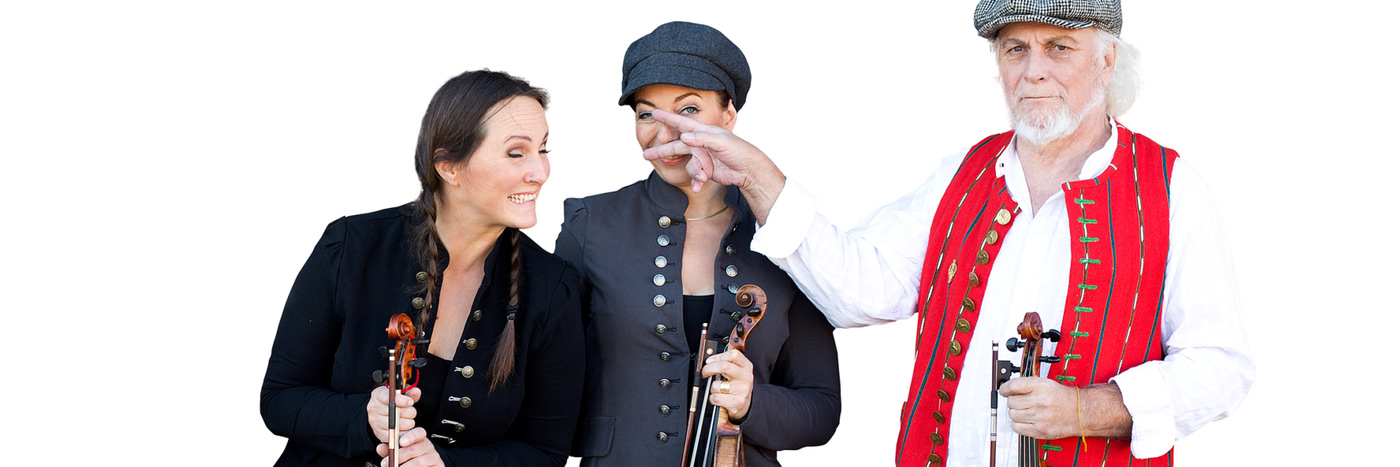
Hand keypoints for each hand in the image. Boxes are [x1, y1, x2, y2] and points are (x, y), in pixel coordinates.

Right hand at [367, 386, 420, 442]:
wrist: (381, 411)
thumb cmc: (394, 400)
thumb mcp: (401, 392)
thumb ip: (410, 391)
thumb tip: (416, 392)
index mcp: (378, 395)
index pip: (388, 398)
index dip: (401, 400)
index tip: (410, 402)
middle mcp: (374, 409)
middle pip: (395, 413)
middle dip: (408, 412)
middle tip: (411, 412)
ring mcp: (375, 422)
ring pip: (397, 425)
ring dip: (408, 423)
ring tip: (408, 419)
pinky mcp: (379, 434)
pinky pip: (395, 436)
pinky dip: (404, 433)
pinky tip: (406, 428)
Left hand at [375, 427, 443, 466]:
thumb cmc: (411, 460)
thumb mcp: (399, 454)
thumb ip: (389, 450)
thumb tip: (380, 447)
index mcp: (419, 439)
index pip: (419, 433)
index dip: (411, 436)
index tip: (401, 442)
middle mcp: (427, 446)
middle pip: (414, 449)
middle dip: (398, 457)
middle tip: (386, 463)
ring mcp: (433, 457)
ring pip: (417, 462)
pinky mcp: (438, 465)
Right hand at [641, 109, 783, 222]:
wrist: (748, 171)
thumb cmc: (739, 151)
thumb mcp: (722, 141)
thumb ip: (703, 139)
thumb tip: (685, 137)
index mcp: (704, 132)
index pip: (682, 123)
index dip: (668, 118)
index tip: (654, 113)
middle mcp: (700, 143)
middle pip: (676, 146)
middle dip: (662, 150)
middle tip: (645, 154)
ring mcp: (702, 158)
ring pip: (687, 165)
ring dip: (694, 171)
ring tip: (703, 175)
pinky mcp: (705, 170)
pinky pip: (693, 175)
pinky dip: (696, 181)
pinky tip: (699, 185)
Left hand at [700, 349, 755, 420]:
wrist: (745, 405)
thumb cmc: (737, 386)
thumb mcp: (737, 371)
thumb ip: (726, 363)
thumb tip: (709, 361)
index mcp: (746, 366)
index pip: (733, 354)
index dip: (718, 356)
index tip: (709, 361)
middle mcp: (746, 377)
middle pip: (724, 366)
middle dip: (709, 369)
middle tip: (704, 372)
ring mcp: (743, 390)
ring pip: (716, 385)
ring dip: (712, 388)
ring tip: (718, 390)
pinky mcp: (738, 402)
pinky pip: (716, 398)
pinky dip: (712, 398)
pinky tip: (718, 398)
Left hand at [999, 377, 1077, 439]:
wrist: (1081, 412)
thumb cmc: (1063, 398)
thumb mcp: (1046, 384)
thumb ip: (1027, 385)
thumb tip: (1008, 388)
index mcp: (1042, 386)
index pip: (1014, 386)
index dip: (1005, 388)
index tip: (1004, 390)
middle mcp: (1040, 401)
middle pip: (1011, 401)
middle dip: (1012, 401)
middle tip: (1018, 401)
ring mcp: (1040, 417)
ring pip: (1013, 414)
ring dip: (1015, 412)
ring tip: (1024, 411)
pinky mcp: (1040, 431)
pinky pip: (1017, 428)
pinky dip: (1017, 424)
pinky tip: (1024, 420)